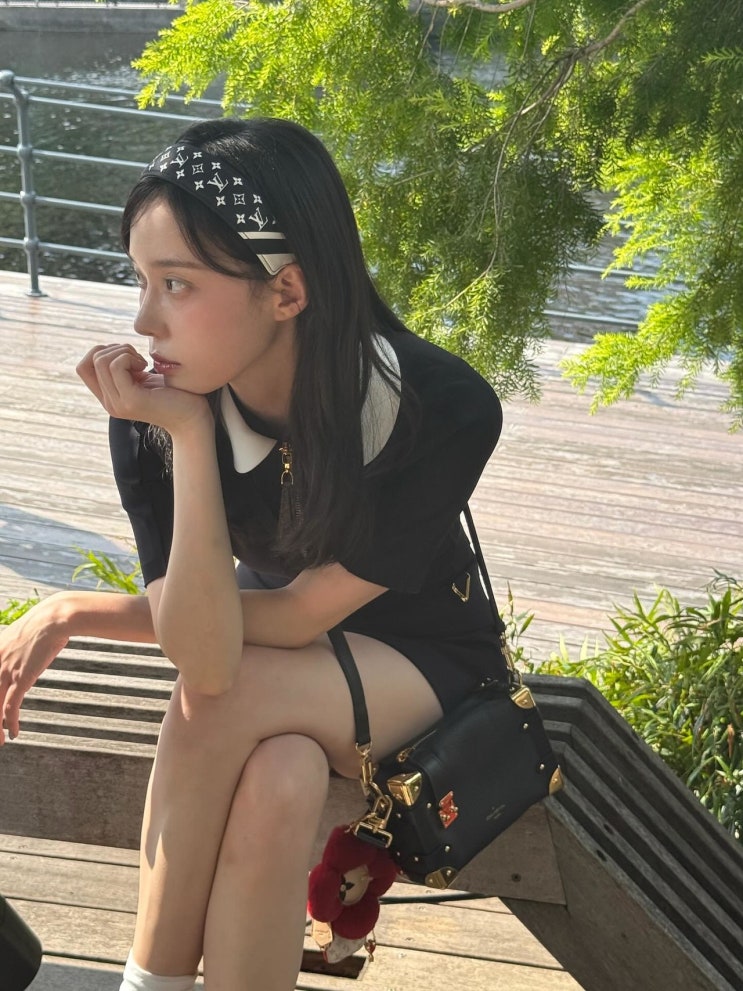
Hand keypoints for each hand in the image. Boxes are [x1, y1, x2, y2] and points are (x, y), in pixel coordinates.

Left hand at [0, 599, 69, 744]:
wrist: (54, 619)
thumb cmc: (43, 625)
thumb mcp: (21, 639)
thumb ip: (15, 653)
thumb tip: (21, 664)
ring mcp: (5, 671)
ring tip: (0, 741)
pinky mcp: (20, 678)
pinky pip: (10, 706)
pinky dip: (10, 722)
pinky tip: (14, 732)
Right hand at [76, 344, 208, 432]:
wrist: (193, 418)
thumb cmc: (175, 394)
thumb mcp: (143, 378)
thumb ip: (124, 369)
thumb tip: (111, 348)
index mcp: (109, 397)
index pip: (83, 367)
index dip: (101, 352)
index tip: (127, 357)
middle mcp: (109, 403)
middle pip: (92, 359)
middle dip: (116, 349)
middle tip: (139, 359)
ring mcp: (118, 403)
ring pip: (102, 361)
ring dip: (124, 352)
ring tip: (143, 363)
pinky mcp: (131, 400)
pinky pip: (116, 366)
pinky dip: (130, 358)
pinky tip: (146, 368)